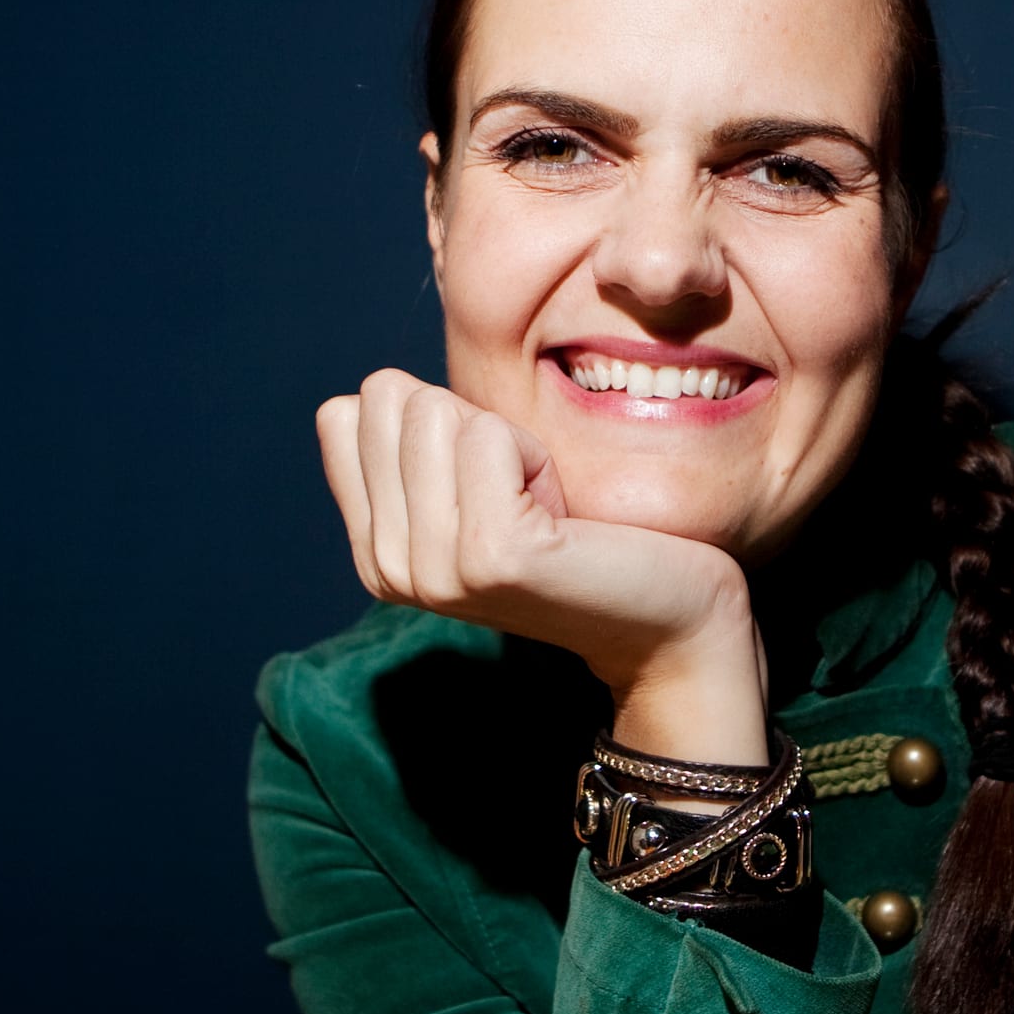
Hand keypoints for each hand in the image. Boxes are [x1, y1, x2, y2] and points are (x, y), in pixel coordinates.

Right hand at [315, 370, 769, 766]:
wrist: (667, 621)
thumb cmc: (584, 537)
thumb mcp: (476, 490)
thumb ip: (413, 450)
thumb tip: (367, 392)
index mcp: (373, 550)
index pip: (346, 414)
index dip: (433, 420)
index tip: (488, 480)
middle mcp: (385, 568)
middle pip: (389, 402)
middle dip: (469, 424)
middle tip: (521, 495)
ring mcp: (435, 569)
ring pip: (436, 412)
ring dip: (509, 441)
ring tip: (544, 509)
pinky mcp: (489, 555)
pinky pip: (489, 435)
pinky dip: (536, 453)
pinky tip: (561, 515)